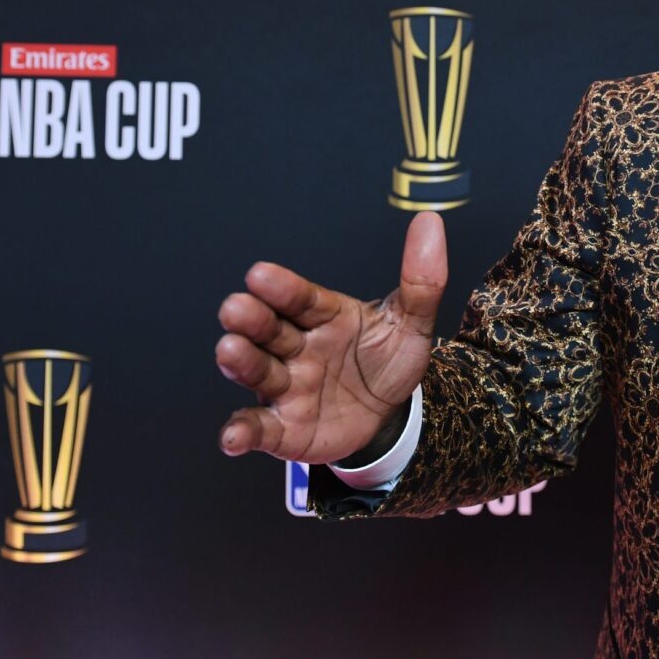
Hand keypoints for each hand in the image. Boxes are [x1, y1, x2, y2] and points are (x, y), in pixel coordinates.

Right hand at [215, 212, 446, 463]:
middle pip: (269, 329)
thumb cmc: (387, 360)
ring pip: (258, 371)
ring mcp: (286, 387)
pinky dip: (241, 431)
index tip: (261, 274)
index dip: (282, 288)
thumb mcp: (411, 323)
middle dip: (251, 319)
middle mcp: (296, 347)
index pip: (301, 298)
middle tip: (236, 308)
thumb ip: (420, 280)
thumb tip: (429, 222)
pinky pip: (258, 428)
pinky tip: (232, 436)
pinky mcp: (282, 427)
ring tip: (229, 351)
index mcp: (324, 316)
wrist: (388, 415)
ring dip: (240, 362)